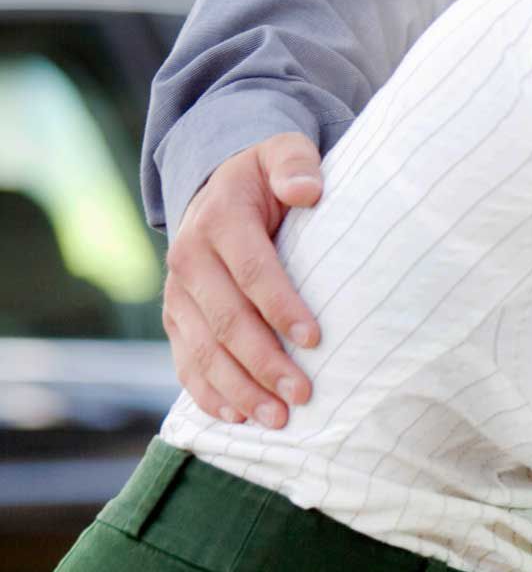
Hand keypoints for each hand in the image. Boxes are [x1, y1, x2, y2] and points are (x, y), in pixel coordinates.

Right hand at [162, 132, 322, 428]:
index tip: (315, 338)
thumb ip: (295, 164)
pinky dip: (208, 392)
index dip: (281, 306)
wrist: (221, 187)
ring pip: (204, 349)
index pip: (252, 270)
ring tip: (277, 419)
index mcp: (219, 221)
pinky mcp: (176, 319)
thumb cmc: (267, 176)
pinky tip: (237, 417)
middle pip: (227, 320)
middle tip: (303, 395)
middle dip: (264, 361)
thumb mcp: (282, 152)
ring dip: (239, 388)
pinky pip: (186, 361)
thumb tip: (307, 189)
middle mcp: (190, 259)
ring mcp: (178, 294)